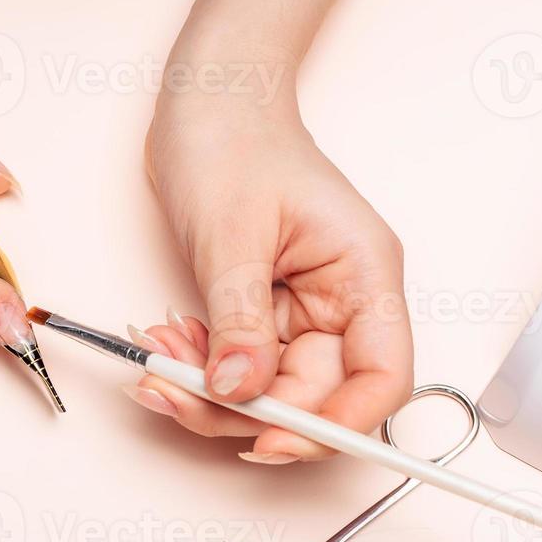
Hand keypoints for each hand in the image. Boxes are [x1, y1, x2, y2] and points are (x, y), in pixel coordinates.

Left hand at [141, 49, 412, 460]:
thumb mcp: (232, 234)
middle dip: (243, 408)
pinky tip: (166, 346)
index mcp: (364, 275)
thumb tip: (240, 390)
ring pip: (270, 390)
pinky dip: (200, 369)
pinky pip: (241, 366)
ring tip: (158, 360)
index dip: (338, 424)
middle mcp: (343, 300)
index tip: (272, 440)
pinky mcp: (265, 314)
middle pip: (315, 396)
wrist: (208, 101)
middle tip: (174, 392)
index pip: (382, 377)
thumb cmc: (234, 140)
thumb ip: (240, 319)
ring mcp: (304, 311)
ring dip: (211, 391)